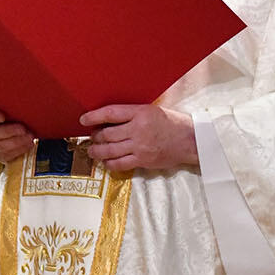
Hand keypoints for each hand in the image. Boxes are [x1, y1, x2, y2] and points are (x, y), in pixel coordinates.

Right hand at [0, 103, 34, 162]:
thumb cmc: (1, 111)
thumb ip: (3, 102)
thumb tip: (17, 94)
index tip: (2, 116)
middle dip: (8, 131)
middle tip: (23, 128)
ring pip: (0, 146)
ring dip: (17, 141)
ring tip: (29, 136)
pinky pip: (8, 155)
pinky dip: (20, 149)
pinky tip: (29, 143)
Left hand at [80, 104, 196, 170]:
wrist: (192, 140)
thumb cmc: (172, 122)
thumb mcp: (151, 110)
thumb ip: (132, 114)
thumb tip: (111, 118)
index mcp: (140, 113)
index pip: (110, 113)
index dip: (94, 116)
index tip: (83, 119)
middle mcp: (138, 130)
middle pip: (107, 134)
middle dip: (95, 136)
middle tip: (91, 137)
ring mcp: (140, 147)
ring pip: (111, 150)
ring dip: (97, 151)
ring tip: (92, 150)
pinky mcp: (144, 161)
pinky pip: (121, 164)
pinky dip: (110, 164)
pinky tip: (105, 162)